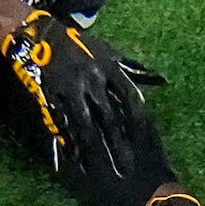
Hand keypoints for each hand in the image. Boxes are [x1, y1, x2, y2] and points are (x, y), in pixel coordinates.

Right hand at [0, 9, 150, 174]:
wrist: (44, 36)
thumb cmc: (81, 46)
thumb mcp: (109, 52)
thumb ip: (134, 68)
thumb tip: (161, 79)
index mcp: (107, 70)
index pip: (128, 99)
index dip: (135, 122)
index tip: (143, 142)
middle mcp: (91, 81)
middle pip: (108, 117)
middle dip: (117, 144)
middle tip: (126, 168)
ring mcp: (71, 91)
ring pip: (85, 124)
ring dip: (92, 148)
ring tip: (98, 169)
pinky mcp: (53, 97)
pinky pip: (63, 123)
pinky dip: (70, 141)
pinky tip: (75, 157)